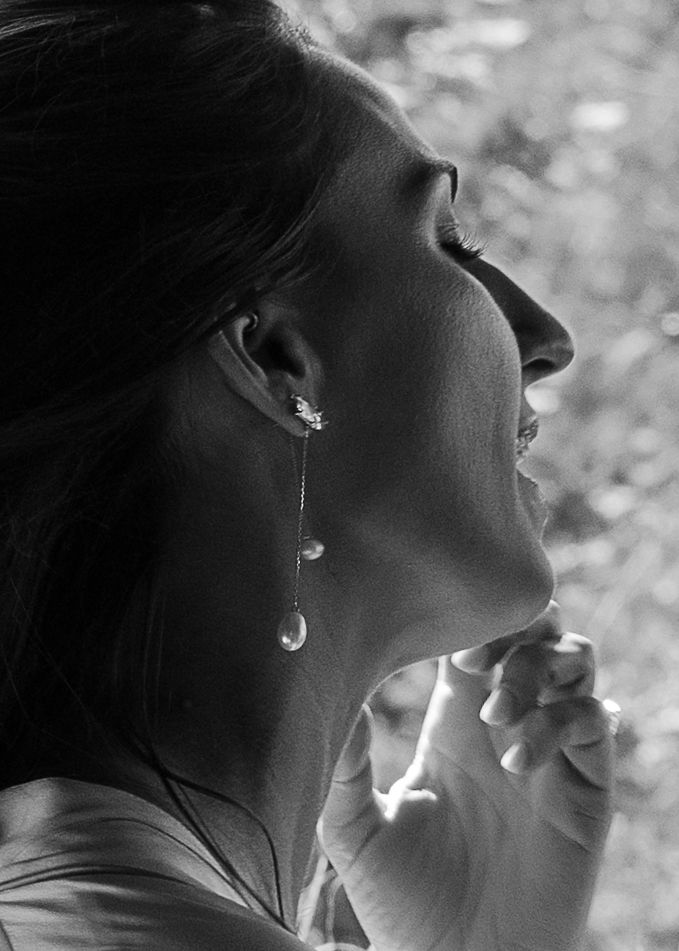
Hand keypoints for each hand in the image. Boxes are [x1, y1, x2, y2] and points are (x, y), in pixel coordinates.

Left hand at [318, 603, 613, 950]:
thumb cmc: (400, 901)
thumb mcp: (356, 831)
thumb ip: (344, 770)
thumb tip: (338, 702)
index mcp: (454, 720)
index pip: (475, 637)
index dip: (469, 620)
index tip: (442, 636)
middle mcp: (507, 724)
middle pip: (536, 630)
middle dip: (516, 628)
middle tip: (478, 661)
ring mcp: (549, 752)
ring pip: (574, 661)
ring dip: (538, 670)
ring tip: (497, 717)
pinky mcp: (584, 788)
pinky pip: (595, 720)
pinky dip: (562, 723)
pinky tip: (518, 761)